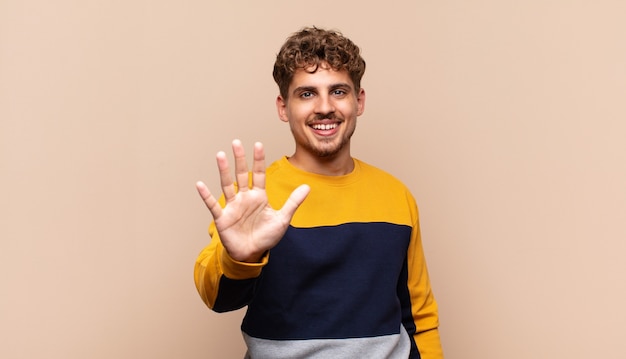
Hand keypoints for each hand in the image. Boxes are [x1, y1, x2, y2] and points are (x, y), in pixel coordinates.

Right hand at [196, 140, 309, 261]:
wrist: (252, 255)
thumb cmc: (266, 237)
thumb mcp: (282, 219)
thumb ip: (293, 202)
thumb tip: (307, 187)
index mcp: (259, 196)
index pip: (259, 174)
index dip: (258, 160)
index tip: (258, 144)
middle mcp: (244, 198)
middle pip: (241, 174)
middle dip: (239, 158)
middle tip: (236, 142)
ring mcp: (232, 206)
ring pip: (227, 185)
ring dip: (223, 170)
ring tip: (220, 155)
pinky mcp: (223, 218)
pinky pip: (212, 205)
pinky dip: (206, 195)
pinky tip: (200, 185)